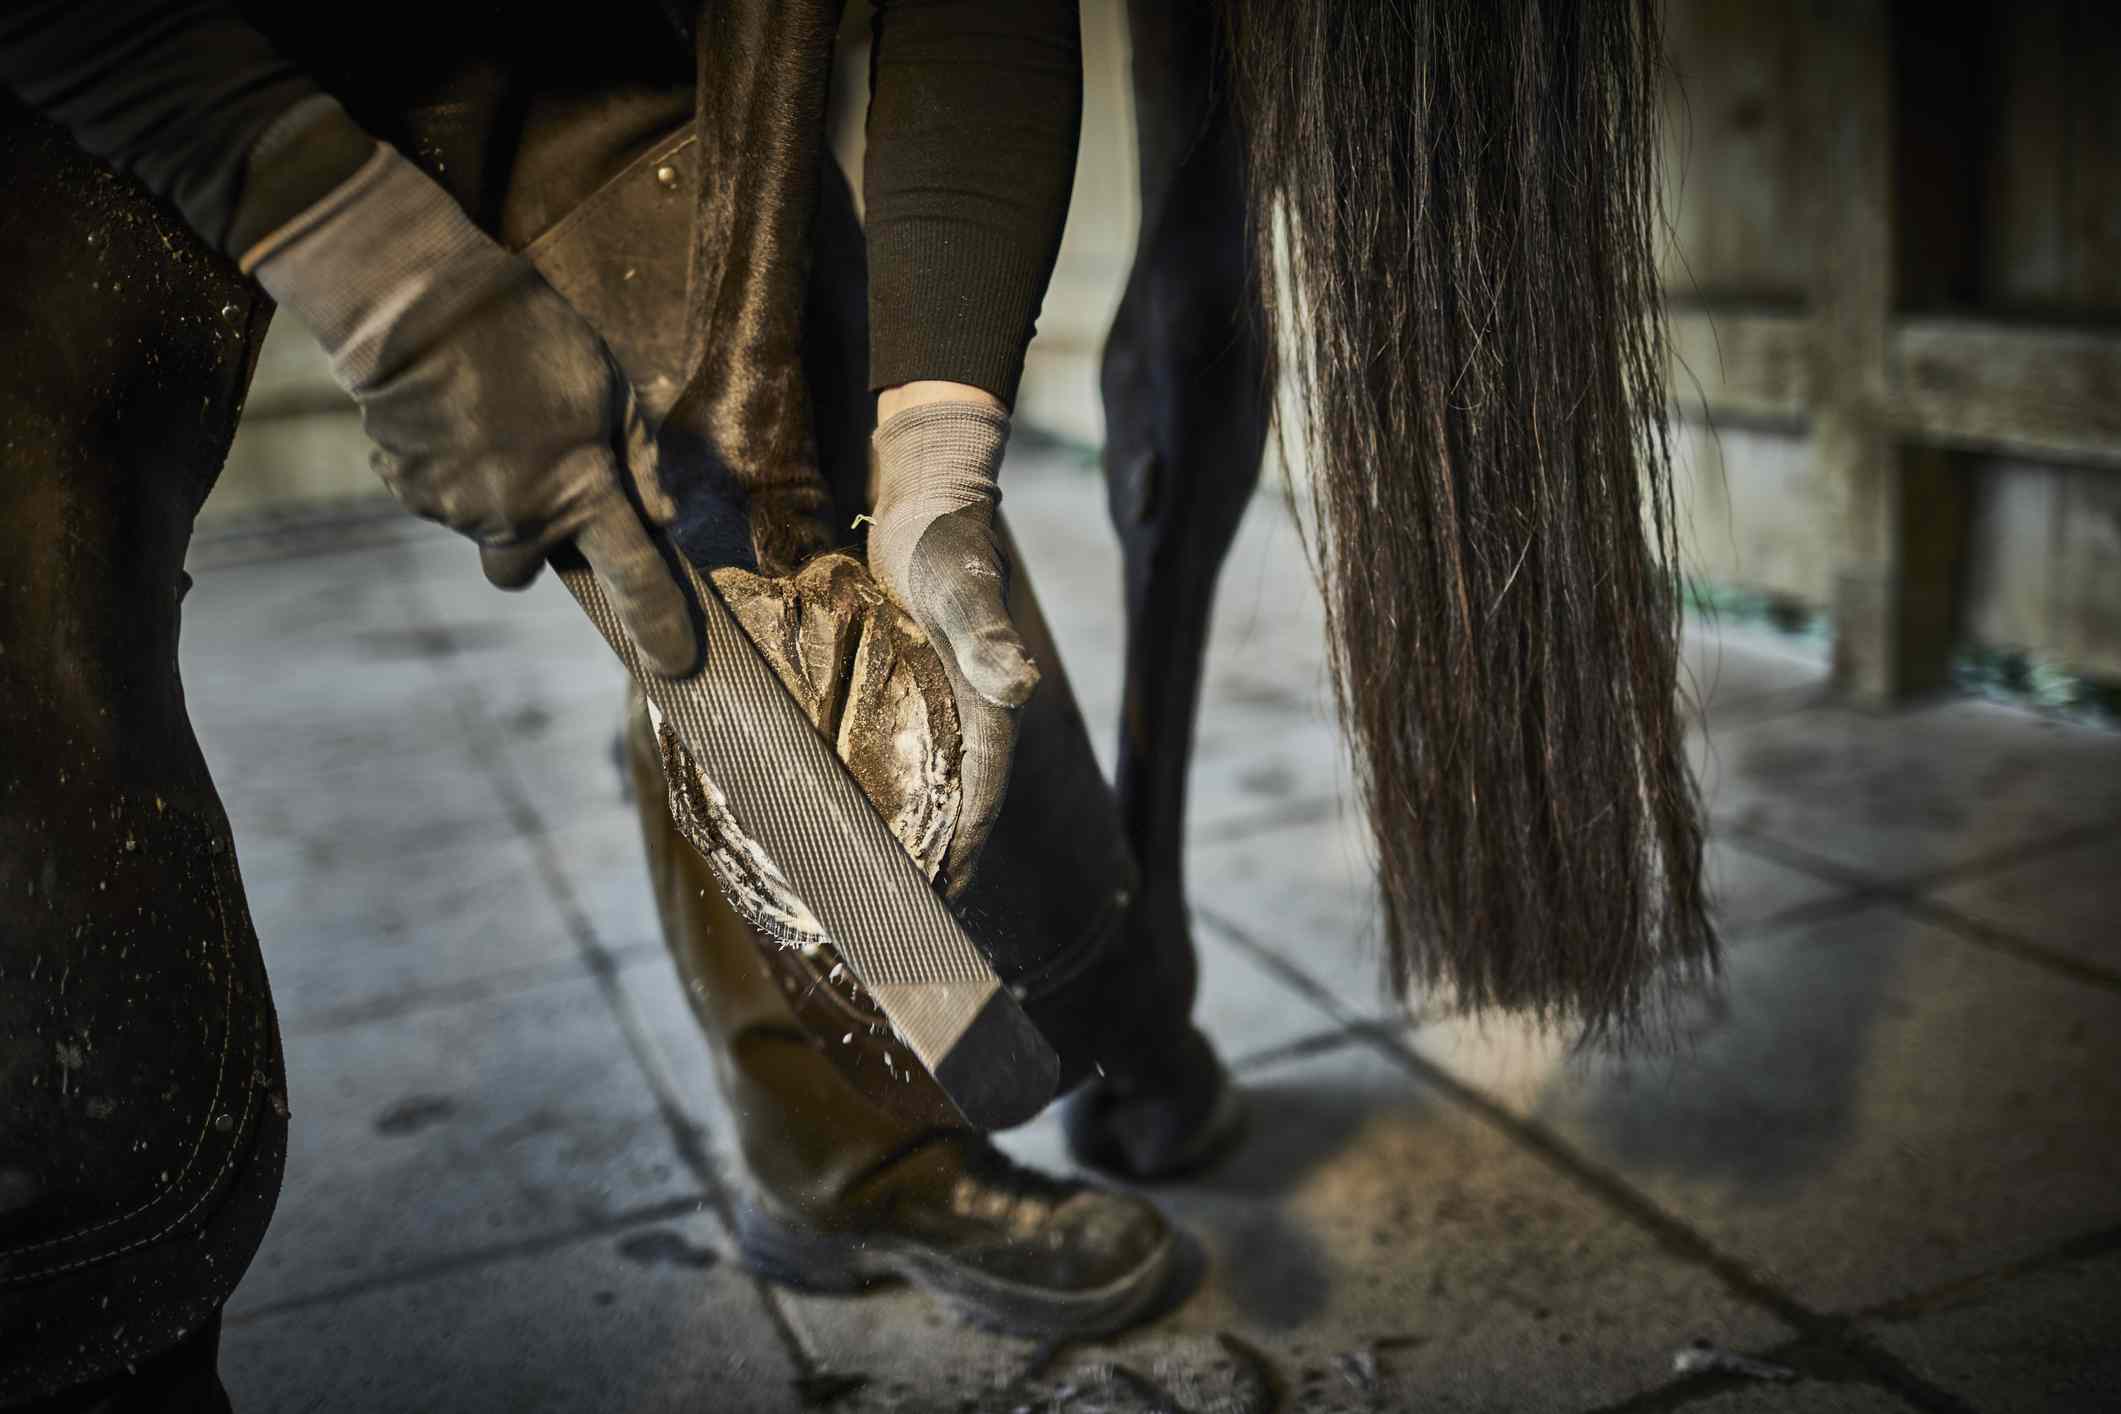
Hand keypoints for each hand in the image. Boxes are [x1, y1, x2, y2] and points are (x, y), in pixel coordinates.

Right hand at [246, 145, 697, 675]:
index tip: (674, 666)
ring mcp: (456, 510)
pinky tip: (449, 415)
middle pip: (522, 570)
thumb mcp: (611, 384)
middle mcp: (518, 517)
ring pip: (477, 527)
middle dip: (529, 541)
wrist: (416, 304)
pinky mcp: (406, 489)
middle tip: (529, 476)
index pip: (632, 578)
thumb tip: (662, 518)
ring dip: (486, 491)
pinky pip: (434, 497)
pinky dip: (444, 468)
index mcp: (582, 492)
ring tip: (487, 418)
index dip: (658, 626)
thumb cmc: (528, 334)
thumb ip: (640, 459)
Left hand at [868, 397, 1039, 892]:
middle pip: (946, 813)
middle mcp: (963, 722)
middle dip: (919, 868)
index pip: (977, 807)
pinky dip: (866, 791)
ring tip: (848, 887)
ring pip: (913, 791)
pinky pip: (883, 757)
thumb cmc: (949, 542)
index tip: (925, 914)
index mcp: (988, 714)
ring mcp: (929, 709)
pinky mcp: (897, 691)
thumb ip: (988, 637)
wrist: (926, 495)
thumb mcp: (965, 588)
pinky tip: (830, 814)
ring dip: (889, 837)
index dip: (956, 863)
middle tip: (876, 922)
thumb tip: (1020, 686)